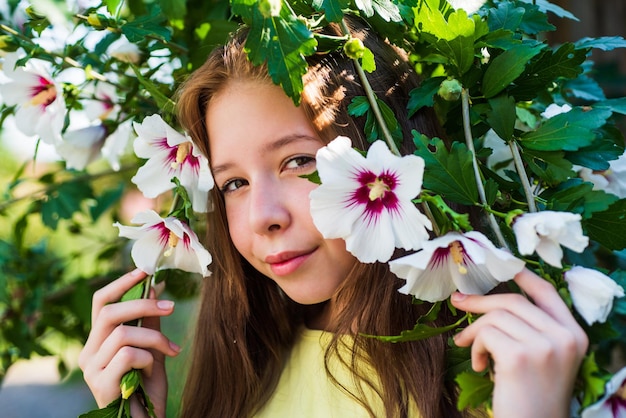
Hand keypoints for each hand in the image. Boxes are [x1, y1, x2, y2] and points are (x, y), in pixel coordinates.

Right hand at [78, 269, 180, 417]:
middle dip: (143, 304)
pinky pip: (128, 355)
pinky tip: (152, 371)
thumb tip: (155, 288)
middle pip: (109, 313)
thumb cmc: (147, 389)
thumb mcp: (153, 350)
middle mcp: (89, 353)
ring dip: (154, 338)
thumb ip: (150, 323)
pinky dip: (148, 359)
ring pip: (123, 333)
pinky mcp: (100, 384)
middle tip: (171, 305)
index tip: (145, 271)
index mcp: (98, 342)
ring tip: (171, 349)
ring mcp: (91, 369)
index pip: (101, 303)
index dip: (121, 284)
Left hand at [451, 268, 587, 417]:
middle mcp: (564, 337)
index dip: (523, 277)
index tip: (503, 266)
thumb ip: (528, 329)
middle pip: (513, 300)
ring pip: (495, 316)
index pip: (547, 293)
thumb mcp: (541, 358)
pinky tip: (479, 366)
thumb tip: (486, 301)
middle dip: (480, 301)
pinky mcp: (520, 356)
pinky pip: (485, 334)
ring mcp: (545, 346)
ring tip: (469, 349)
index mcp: (575, 334)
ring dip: (475, 332)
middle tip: (458, 302)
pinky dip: (474, 347)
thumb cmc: (531, 396)